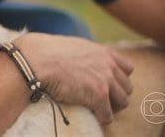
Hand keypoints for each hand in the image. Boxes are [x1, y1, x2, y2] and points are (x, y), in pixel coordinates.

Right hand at [13, 32, 133, 124]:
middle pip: (127, 87)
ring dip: (111, 107)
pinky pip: (108, 115)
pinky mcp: (99, 96)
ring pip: (122, 102)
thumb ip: (86, 54)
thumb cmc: (47, 53)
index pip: (127, 68)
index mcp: (104, 52)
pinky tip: (91, 116)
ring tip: (97, 109)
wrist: (37, 60)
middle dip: (116, 95)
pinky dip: (101, 118)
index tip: (107, 85)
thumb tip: (81, 62)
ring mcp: (106, 81)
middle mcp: (109, 65)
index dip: (118, 79)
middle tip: (102, 100)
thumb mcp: (73, 46)